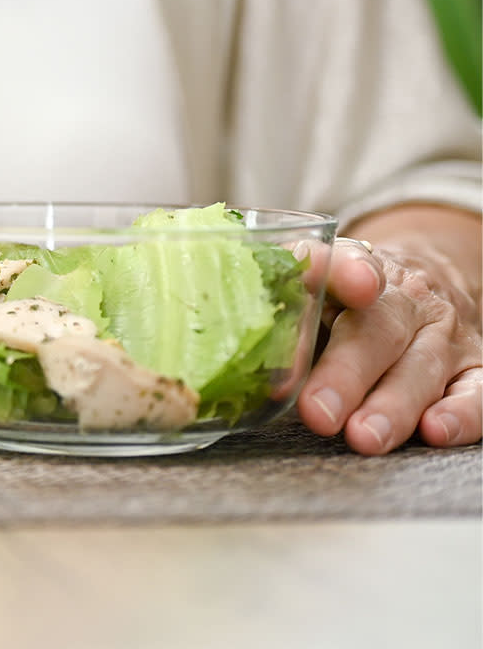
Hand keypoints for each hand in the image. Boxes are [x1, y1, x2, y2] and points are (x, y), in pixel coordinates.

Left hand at [297, 232, 481, 453]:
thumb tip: (238, 348)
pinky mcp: (473, 367)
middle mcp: (404, 296)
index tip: (352, 285)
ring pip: (421, 366)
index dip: (340, 270)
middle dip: (347, 372)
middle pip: (378, 328)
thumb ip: (277, 303)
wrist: (419, 279)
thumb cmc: (345, 296)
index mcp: (354, 266)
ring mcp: (442, 332)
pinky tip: (435, 431)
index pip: (341, 260)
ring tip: (362, 436)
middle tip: (317, 411)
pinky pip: (476, 393)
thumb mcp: (310, 285)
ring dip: (392, 406)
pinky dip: (460, 414)